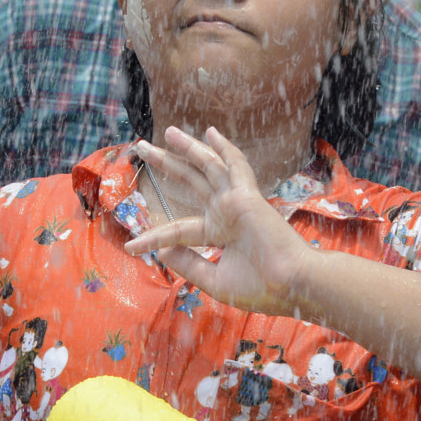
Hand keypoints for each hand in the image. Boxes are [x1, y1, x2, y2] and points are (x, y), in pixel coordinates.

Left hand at [124, 127, 315, 315]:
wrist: (289, 286)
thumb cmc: (260, 288)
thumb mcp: (213, 280)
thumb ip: (188, 263)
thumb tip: (162, 249)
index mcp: (217, 234)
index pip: (177, 230)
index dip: (153, 237)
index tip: (131, 247)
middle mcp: (224, 213)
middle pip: (189, 182)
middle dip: (166, 163)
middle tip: (142, 147)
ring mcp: (235, 202)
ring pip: (207, 167)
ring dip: (188, 148)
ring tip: (168, 131)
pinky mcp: (247, 196)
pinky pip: (235, 166)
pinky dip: (224, 149)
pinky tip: (210, 133)